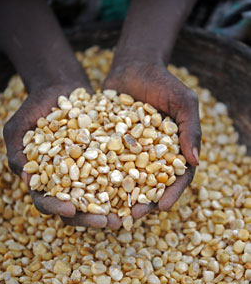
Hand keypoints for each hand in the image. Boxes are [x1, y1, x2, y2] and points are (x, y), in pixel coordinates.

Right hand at [3, 85, 121, 228]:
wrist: (60, 89)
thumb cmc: (34, 109)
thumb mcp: (18, 128)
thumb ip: (16, 153)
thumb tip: (25, 181)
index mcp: (46, 180)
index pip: (48, 201)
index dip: (58, 208)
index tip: (70, 210)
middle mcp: (69, 180)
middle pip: (79, 206)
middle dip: (92, 216)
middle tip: (109, 223)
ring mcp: (89, 170)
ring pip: (102, 194)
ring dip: (116, 206)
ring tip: (132, 213)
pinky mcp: (106, 157)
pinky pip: (118, 170)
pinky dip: (129, 179)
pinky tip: (144, 183)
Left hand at [104, 60, 200, 216]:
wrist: (133, 67)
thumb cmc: (162, 83)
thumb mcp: (183, 101)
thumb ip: (191, 128)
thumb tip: (196, 160)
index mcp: (170, 151)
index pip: (175, 178)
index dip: (171, 194)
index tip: (162, 208)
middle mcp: (148, 155)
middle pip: (147, 184)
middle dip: (142, 201)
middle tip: (133, 216)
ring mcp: (126, 150)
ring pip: (123, 177)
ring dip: (117, 195)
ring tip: (109, 210)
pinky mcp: (107, 143)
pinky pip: (101, 160)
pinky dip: (96, 173)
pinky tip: (87, 186)